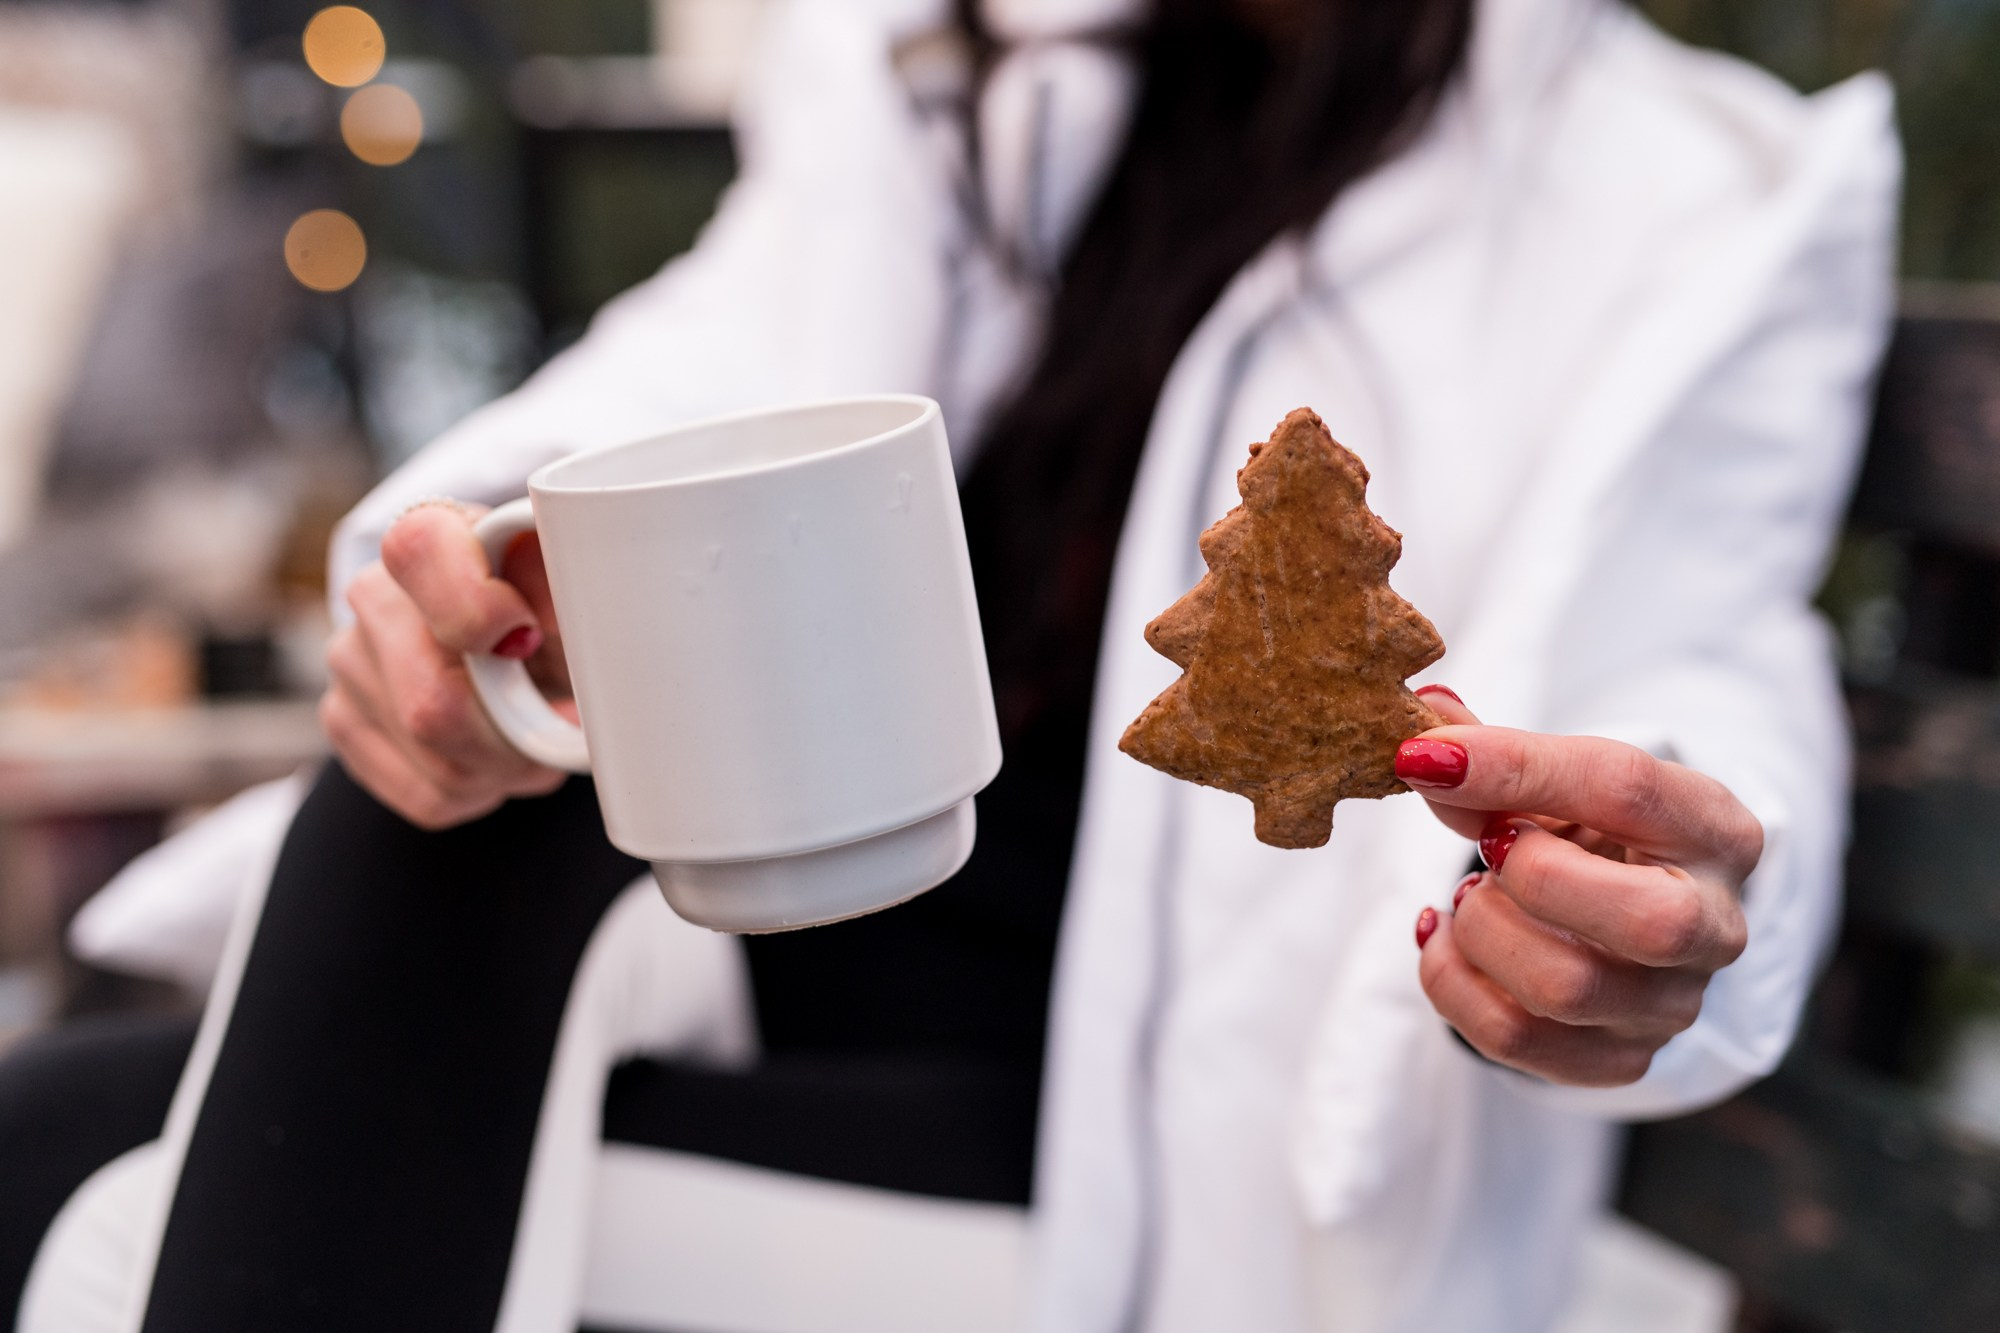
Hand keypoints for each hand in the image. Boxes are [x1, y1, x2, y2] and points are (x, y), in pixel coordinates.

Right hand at [320, 501, 574, 828]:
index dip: (475, 609)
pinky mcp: (344, 722)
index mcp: (433, 537)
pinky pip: (426, 795)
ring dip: (506, 768)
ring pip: (436, 762)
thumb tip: (542, 621)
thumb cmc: (551, 611)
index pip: (419, 554)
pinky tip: (495, 755)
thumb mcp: (575, 589)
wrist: (522, 646)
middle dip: (514, 736)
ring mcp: (350, 661)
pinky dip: (480, 790)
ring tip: (532, 733)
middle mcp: (374, 595)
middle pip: (431, 701)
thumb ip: (566, 587)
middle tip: (560, 725)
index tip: (528, 640)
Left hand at [1397, 686, 1761, 1086]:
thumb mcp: (1557, 782)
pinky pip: (1515, 1041)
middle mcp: (1716, 929)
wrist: (1622, 909)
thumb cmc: (1591, 834)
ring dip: (1483, 931)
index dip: (1512, 766)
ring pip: (1566, 988)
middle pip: (1644, 922)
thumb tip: (1426, 714)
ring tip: (1471, 898)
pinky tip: (1445, 941)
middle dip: (1531, 876)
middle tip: (1490, 846)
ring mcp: (1671, 1006)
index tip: (1423, 755)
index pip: (1625, 788)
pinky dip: (1451, 985)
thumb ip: (1494, 753)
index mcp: (1716, 830)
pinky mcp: (1618, 1059)